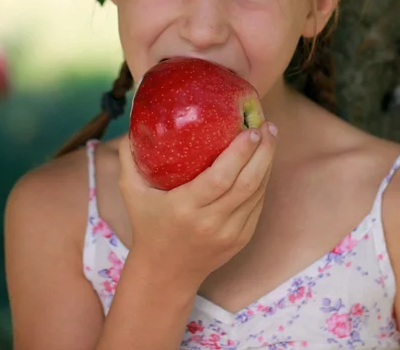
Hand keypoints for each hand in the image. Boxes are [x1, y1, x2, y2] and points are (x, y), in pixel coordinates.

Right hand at [118, 121, 276, 287]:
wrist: (165, 274)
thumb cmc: (148, 226)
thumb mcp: (132, 194)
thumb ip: (129, 159)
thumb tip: (133, 125)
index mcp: (185, 208)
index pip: (220, 178)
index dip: (240, 153)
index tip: (251, 130)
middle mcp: (210, 222)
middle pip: (247, 183)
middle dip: (263, 152)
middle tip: (268, 126)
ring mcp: (230, 233)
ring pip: (257, 192)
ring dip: (267, 163)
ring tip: (270, 137)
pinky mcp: (242, 238)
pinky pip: (258, 204)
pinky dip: (264, 180)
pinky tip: (264, 161)